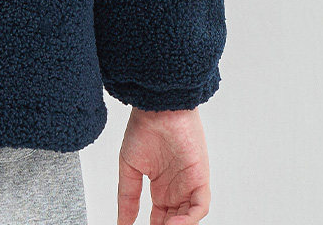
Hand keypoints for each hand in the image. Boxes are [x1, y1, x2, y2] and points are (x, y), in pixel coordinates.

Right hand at [116, 107, 210, 224]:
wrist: (157, 109)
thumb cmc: (143, 129)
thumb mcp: (130, 167)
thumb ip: (127, 196)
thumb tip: (122, 223)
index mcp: (161, 188)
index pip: (160, 219)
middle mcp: (177, 190)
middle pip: (174, 222)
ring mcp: (190, 186)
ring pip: (188, 218)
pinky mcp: (200, 180)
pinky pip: (199, 207)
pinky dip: (189, 220)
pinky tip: (173, 224)